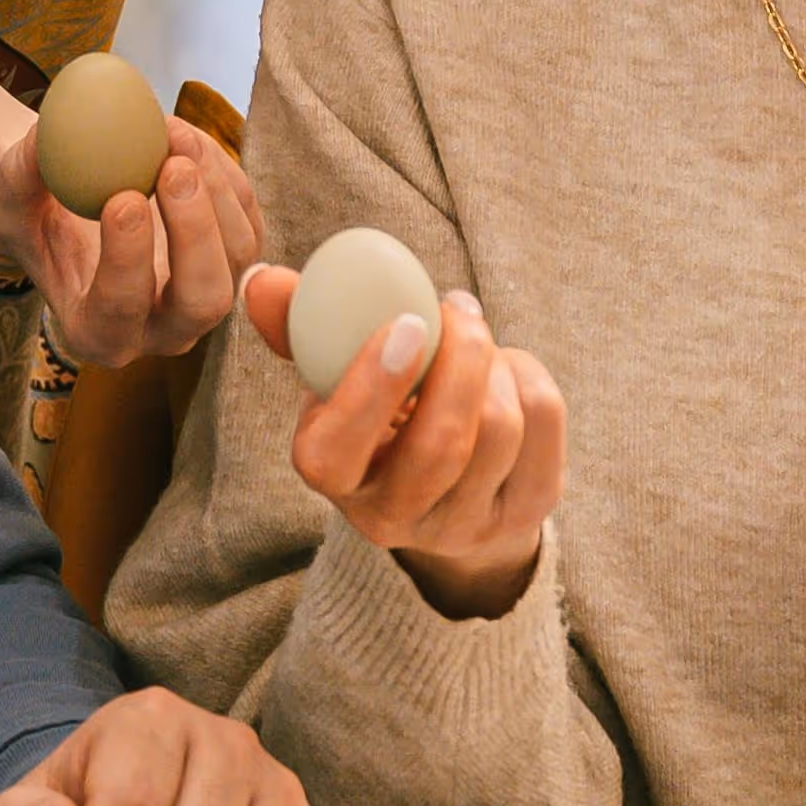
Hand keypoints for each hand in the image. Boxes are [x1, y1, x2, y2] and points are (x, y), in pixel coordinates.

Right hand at [0, 116, 262, 369]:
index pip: (121, 310)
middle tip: (173, 168)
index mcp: (97, 333)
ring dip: (215, 191)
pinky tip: (185, 138)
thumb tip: (45, 136)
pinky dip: (224, 173)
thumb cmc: (34, 216)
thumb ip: (20, 177)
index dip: (128, 258)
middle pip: (203, 301)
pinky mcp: (232, 258)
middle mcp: (161, 329)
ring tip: (174, 135)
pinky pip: (247, 219)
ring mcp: (204, 298)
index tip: (122, 198)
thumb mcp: (9, 201)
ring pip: (238, 256)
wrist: (68, 211)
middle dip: (196, 234)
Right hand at [241, 267, 564, 622]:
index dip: (372, 388)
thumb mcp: (330, 371)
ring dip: (494, 361)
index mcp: (331, 476)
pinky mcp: (524, 513)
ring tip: (475, 336)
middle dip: (459, 360)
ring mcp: (463, 525)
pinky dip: (529, 374)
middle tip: (457, 307)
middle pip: (440, 446)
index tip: (407, 323)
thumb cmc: (375, 407)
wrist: (441, 483)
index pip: (336, 452)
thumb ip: (297, 323)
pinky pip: (543, 428)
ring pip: (499, 432)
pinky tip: (506, 367)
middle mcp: (393, 517)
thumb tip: (262, 280)